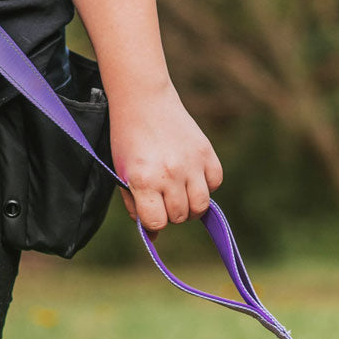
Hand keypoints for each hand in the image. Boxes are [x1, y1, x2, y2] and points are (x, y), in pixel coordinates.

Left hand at [109, 80, 222, 231]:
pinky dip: (206, 185)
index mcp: (143, 180)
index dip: (153, 220)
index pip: (157, 222)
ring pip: (201, 206)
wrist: (143, 99)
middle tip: (163, 195)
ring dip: (191, 204)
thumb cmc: (128, 140)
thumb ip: (137, 206)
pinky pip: (214, 184)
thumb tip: (153, 239)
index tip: (149, 209)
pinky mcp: (207, 154)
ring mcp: (191, 164)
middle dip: (172, 211)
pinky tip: (192, 174)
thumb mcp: (123, 174)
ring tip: (180, 191)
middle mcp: (170, 174)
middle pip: (180, 216)